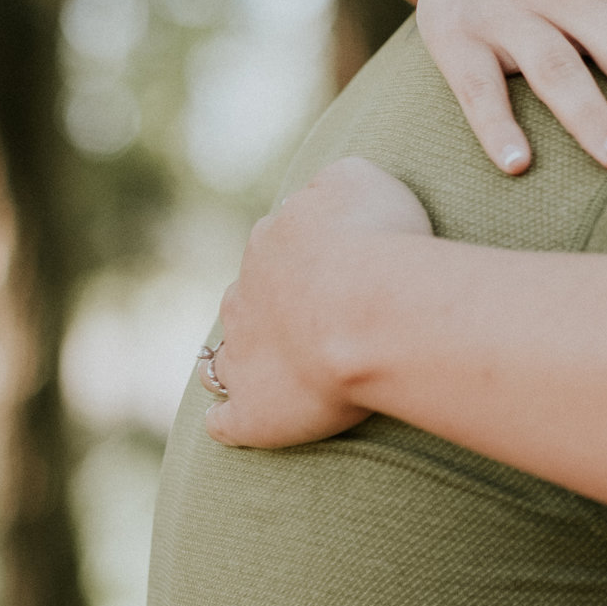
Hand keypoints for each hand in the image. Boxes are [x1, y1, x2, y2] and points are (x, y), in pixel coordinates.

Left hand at [204, 158, 432, 449]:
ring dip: (241, 359)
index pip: (277, 244)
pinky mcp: (252, 411)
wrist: (368, 312)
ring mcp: (243, 354)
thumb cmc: (380, 244)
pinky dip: (229, 421)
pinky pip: (228, 420)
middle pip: (247, 298)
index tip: (333, 269)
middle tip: (307, 322)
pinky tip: (233, 424)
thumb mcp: (363, 181)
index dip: (304, 258)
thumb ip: (336, 181)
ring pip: (226, 355)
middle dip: (268, 308)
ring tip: (268, 372)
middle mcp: (246, 295)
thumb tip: (324, 190)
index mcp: (273, 243)